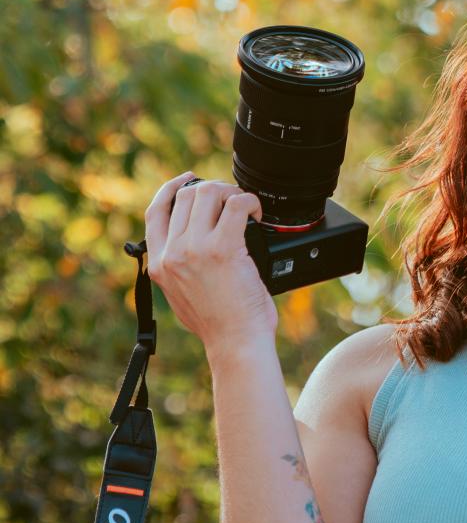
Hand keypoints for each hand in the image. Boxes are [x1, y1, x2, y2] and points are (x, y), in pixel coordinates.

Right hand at [143, 170, 277, 355]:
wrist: (235, 343)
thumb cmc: (218, 325)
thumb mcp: (180, 296)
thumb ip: (176, 269)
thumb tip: (185, 247)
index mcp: (159, 264)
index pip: (155, 211)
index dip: (171, 188)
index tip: (188, 179)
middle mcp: (173, 253)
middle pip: (185, 196)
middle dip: (212, 190)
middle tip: (231, 201)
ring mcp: (196, 249)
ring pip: (208, 193)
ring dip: (230, 193)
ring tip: (245, 207)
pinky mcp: (224, 248)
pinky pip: (236, 205)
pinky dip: (250, 201)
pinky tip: (257, 212)